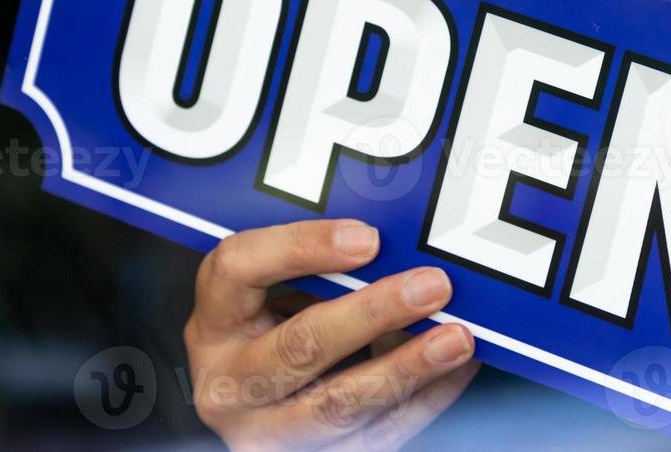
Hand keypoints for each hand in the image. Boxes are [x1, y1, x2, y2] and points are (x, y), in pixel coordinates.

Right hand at [183, 219, 479, 450]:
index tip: (367, 238)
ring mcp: (266, 434)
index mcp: (214, 323)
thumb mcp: (276, 291)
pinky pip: (374, 438)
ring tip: (456, 338)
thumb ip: (318, 265)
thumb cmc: (276, 329)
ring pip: (339, 404)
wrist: (260, 407)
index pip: (239, 269)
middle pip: (299, 346)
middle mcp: (229, 385)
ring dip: (406, 368)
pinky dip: (422, 402)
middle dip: (373, 313)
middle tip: (432, 286)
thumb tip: (399, 240)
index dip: (302, 248)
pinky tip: (454, 371)